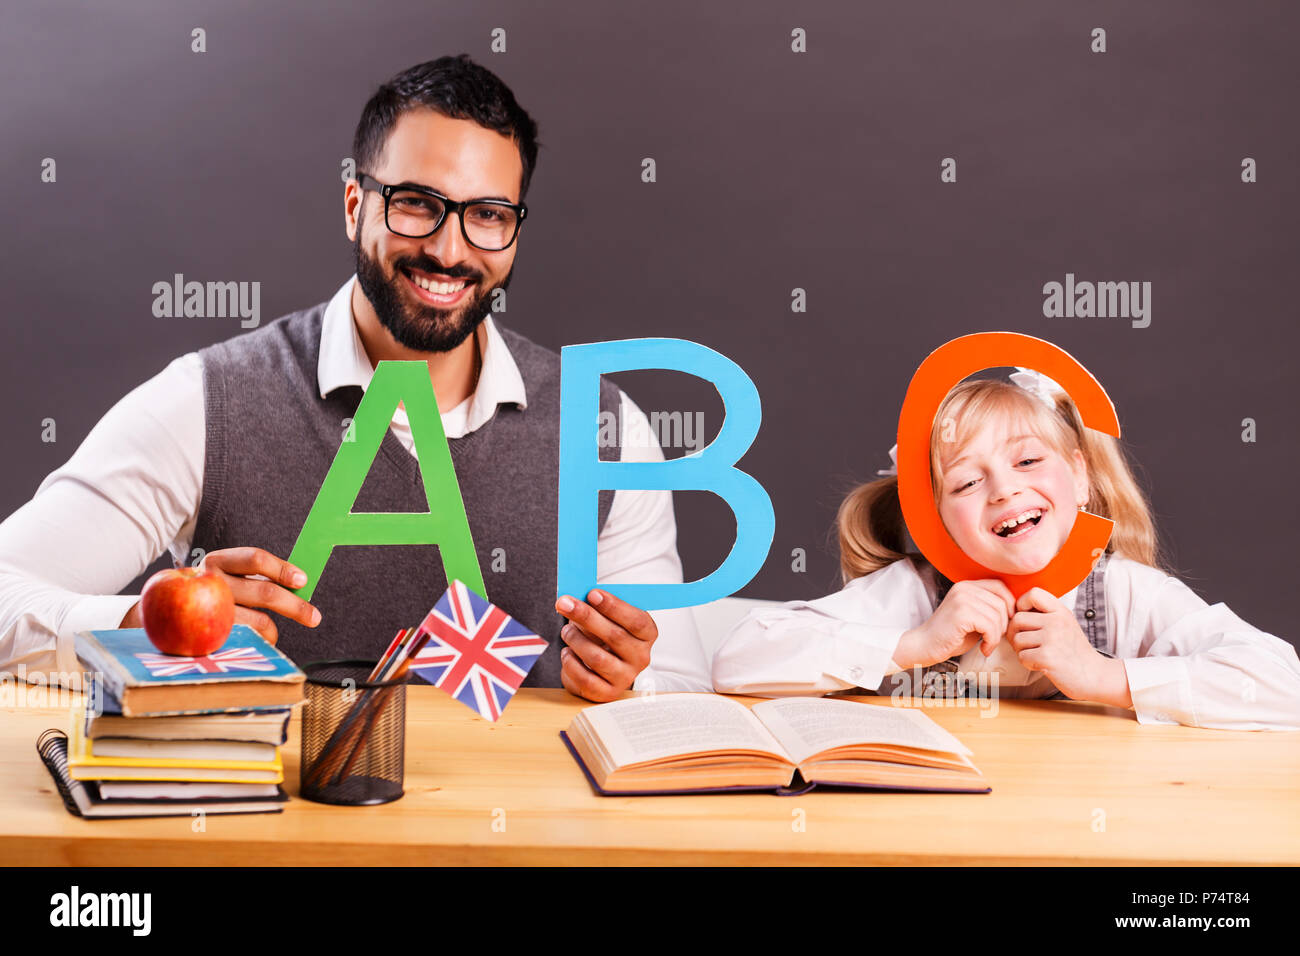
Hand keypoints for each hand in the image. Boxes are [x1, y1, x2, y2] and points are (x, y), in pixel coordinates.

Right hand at [121, 547, 319, 646]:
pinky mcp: (201, 635)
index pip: (254, 559)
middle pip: (264, 593)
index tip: (302, 580)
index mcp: (218, 561)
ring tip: (273, 634)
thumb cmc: (202, 595)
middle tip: (314, 617)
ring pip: (257, 622)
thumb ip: (253, 579)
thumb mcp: (222, 578)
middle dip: (296, 606)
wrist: (152, 614)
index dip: (281, 569)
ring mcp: (205, 609)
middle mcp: (209, 581)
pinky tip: (256, 644)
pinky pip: (242, 642)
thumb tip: (298, 585)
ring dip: (273, 631)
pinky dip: (256, 644)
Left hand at [555, 589, 656, 702]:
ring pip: (597, 658)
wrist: (597, 668)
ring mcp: (625, 677)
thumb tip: (573, 598)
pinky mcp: (607, 693)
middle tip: (565, 603)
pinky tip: (567, 652)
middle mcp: (641, 657)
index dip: (614, 606)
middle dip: (586, 616)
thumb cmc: (602, 636)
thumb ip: (595, 606)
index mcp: (647, 634)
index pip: (637, 621)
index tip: (592, 594)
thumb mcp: (605, 618)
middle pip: (615, 636)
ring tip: (566, 632)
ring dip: (576, 640)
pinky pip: (585, 678)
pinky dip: (571, 662)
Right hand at [893, 578, 1015, 669]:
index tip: (1004, 623)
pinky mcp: (961, 614)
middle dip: (1004, 624)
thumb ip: (988, 607)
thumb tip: (1017, 610)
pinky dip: (991, 641)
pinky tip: (983, 649)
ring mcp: (962, 599)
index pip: (1000, 586)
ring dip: (997, 636)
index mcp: (966, 585)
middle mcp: (964, 588)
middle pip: (1002, 602)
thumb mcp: (972, 616)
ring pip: (998, 616)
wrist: (924, 646)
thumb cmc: (950, 635)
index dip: (1009, 605)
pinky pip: (990, 626)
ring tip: (987, 645)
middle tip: (993, 639)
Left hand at [1006, 587, 1125, 702]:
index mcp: (1061, 611)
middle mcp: (1057, 622)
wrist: (1094, 675)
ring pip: (1016, 639)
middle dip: (1016, 633)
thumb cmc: (1073, 650)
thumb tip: (1011, 610)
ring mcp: (1052, 639)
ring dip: (1022, 650)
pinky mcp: (1046, 657)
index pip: (1033, 593)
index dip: (1021, 604)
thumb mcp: (1064, 623)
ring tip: (1038, 654)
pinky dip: (1028, 663)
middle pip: (1017, 619)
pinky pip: (1021, 656)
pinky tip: (1042, 664)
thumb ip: (1043, 613)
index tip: (1027, 619)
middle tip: (1028, 643)